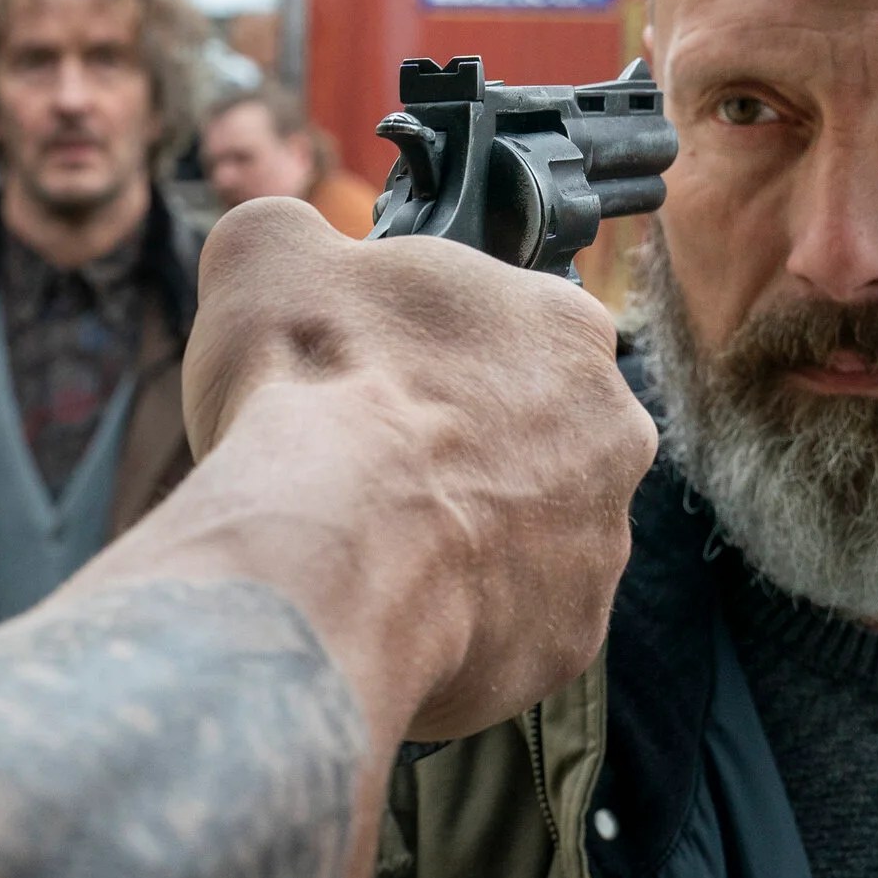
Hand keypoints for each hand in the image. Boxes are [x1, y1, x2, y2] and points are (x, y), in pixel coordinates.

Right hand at [181, 197, 655, 739]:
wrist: (320, 561)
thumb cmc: (308, 399)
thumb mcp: (266, 257)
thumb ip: (290, 232)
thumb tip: (285, 239)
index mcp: (561, 326)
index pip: (507, 326)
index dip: (427, 352)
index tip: (372, 376)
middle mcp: (612, 435)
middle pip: (531, 437)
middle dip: (459, 451)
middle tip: (369, 466)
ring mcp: (598, 547)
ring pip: (526, 536)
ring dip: (461, 538)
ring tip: (369, 547)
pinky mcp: (568, 645)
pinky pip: (511, 627)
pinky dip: (458, 621)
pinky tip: (388, 607)